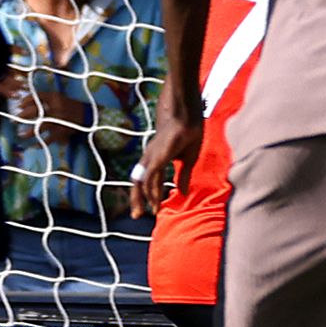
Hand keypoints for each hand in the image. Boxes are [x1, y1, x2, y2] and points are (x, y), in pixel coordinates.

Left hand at [132, 101, 203, 217]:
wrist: (187, 110)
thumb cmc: (189, 130)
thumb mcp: (189, 158)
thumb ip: (184, 175)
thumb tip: (181, 192)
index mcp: (155, 158)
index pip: (146, 180)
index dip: (147, 196)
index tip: (153, 210)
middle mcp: (150, 157)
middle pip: (137, 182)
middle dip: (136, 200)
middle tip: (136, 216)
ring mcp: (152, 155)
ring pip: (141, 181)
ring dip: (141, 198)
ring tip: (143, 212)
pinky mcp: (159, 154)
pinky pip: (152, 175)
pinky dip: (151, 188)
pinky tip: (155, 198)